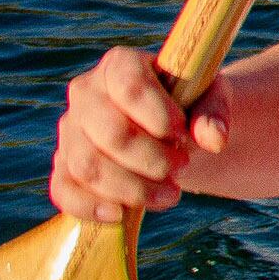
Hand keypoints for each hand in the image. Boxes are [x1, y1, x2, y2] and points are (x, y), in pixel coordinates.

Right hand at [53, 46, 228, 222]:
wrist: (170, 130)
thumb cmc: (188, 105)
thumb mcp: (209, 98)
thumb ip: (213, 112)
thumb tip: (214, 139)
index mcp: (120, 65)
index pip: (130, 86)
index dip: (159, 115)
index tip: (183, 133)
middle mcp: (85, 94)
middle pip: (110, 133)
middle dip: (152, 159)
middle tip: (183, 167)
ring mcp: (70, 131)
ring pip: (88, 165)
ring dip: (132, 188)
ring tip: (169, 194)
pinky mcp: (64, 166)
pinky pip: (64, 190)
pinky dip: (90, 206)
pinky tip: (120, 215)